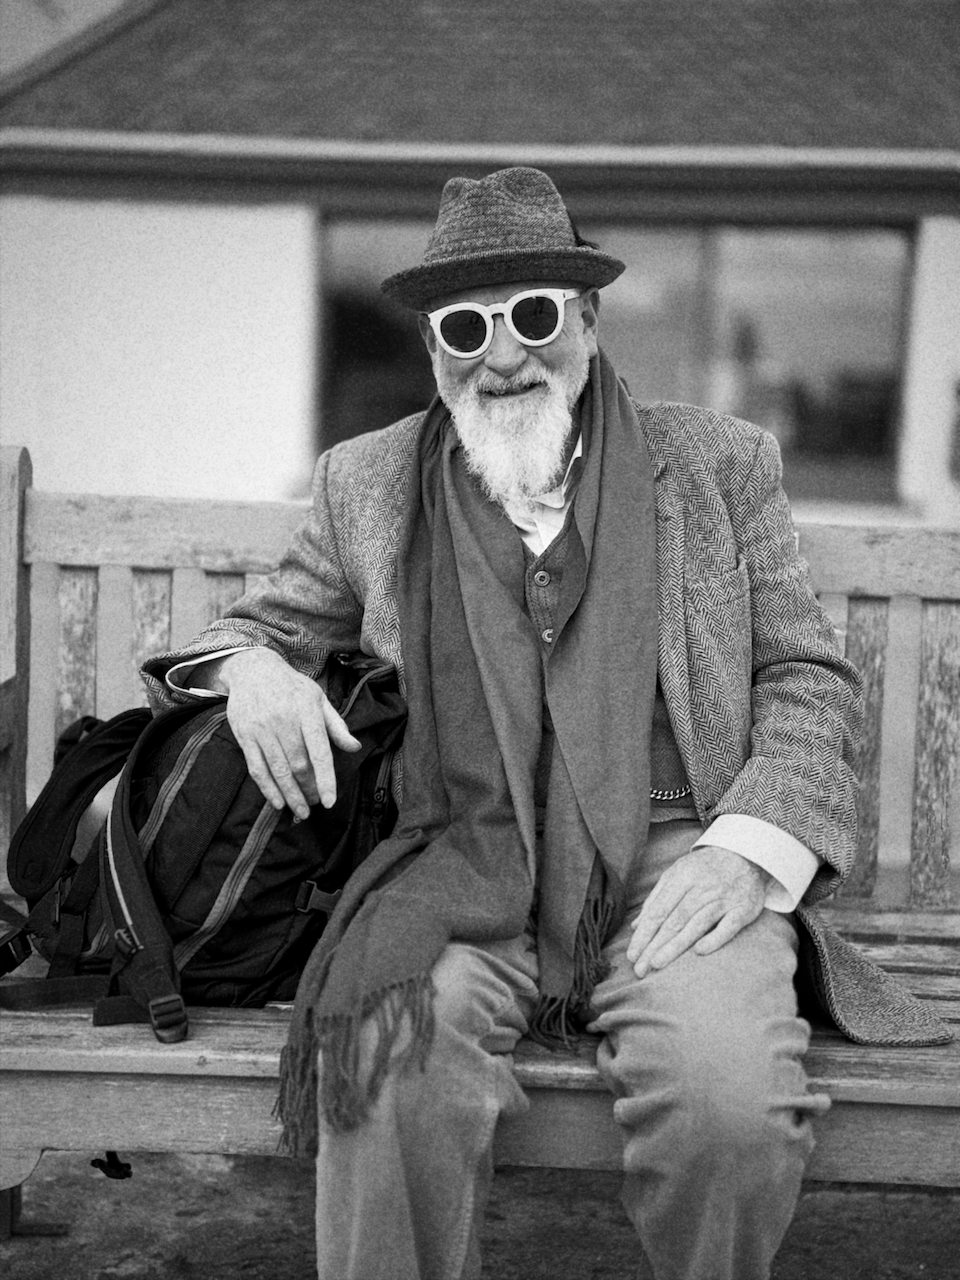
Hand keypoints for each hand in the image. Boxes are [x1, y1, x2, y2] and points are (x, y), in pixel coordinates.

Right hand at [206, 648, 360, 817]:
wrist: (253, 669)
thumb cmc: (291, 687)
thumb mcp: (318, 699)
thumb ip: (336, 725)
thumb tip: (355, 747)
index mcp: (307, 712)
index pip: (319, 751)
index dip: (325, 779)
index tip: (330, 801)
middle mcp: (284, 721)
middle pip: (298, 766)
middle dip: (308, 790)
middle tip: (316, 806)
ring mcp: (262, 730)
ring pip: (278, 771)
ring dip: (291, 795)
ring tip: (301, 811)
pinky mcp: (245, 736)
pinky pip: (257, 768)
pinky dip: (268, 789)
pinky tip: (278, 802)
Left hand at [625, 845, 768, 978]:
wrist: (746, 853)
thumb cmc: (705, 867)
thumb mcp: (678, 872)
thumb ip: (657, 897)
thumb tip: (637, 925)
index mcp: (683, 877)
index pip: (658, 911)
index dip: (644, 934)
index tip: (632, 955)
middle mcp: (702, 888)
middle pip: (674, 920)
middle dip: (654, 946)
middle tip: (640, 969)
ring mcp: (723, 898)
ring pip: (696, 924)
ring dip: (676, 945)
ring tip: (657, 964)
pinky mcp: (743, 909)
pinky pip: (728, 926)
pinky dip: (715, 938)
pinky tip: (699, 951)